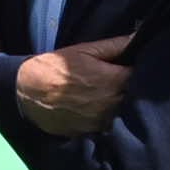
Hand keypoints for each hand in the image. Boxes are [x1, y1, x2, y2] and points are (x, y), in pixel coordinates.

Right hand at [15, 34, 133, 135]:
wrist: (28, 93)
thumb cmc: (56, 67)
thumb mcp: (85, 50)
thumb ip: (115, 45)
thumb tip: (138, 38)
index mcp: (114, 80)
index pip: (141, 76)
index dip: (139, 71)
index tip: (133, 67)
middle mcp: (112, 103)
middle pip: (135, 96)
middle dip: (132, 88)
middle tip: (121, 80)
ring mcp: (103, 120)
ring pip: (123, 112)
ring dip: (121, 104)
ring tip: (109, 95)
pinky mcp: (93, 132)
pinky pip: (109, 125)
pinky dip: (108, 117)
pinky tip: (98, 108)